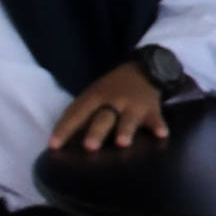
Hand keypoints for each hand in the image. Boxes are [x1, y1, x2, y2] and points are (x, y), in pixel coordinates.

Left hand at [49, 63, 168, 154]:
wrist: (143, 69)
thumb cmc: (112, 90)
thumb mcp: (95, 95)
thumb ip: (83, 115)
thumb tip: (62, 142)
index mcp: (95, 97)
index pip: (77, 112)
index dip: (65, 128)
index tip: (54, 145)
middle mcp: (113, 101)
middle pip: (103, 117)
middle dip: (96, 131)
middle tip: (89, 147)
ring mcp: (133, 105)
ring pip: (128, 119)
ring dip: (125, 130)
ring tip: (122, 143)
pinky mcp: (151, 109)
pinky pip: (155, 118)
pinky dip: (158, 126)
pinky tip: (161, 135)